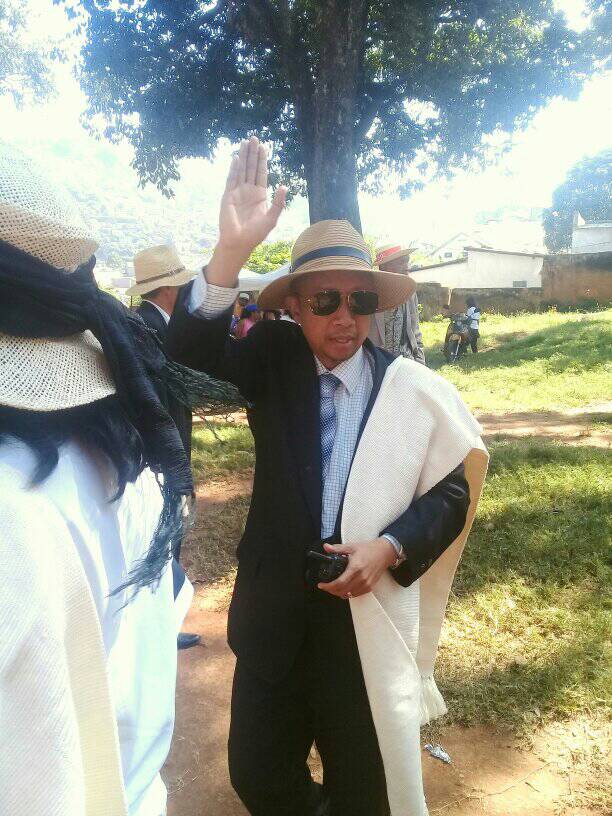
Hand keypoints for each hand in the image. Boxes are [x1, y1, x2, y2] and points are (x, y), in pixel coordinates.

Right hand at [220, 136, 285, 253]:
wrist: (239, 242)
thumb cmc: (255, 233)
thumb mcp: (271, 219)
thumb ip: (278, 203)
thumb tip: (283, 186)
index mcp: (259, 195)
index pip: (261, 174)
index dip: (262, 161)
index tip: (264, 147)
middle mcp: (248, 191)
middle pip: (251, 168)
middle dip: (253, 154)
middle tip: (254, 138)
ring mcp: (237, 192)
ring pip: (241, 170)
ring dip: (243, 156)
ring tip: (245, 142)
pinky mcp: (228, 196)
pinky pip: (231, 179)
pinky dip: (234, 168)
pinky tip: (236, 157)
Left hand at [318, 538, 396, 598]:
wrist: (384, 553)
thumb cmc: (368, 549)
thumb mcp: (352, 547)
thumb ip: (338, 548)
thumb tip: (326, 547)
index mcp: (355, 568)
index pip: (339, 583)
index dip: (328, 586)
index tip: (321, 585)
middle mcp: (361, 578)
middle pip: (342, 591)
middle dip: (331, 591)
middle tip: (325, 587)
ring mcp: (366, 584)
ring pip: (349, 594)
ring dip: (339, 593)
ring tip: (333, 588)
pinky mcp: (370, 587)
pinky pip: (356, 594)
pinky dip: (348, 593)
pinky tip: (344, 588)